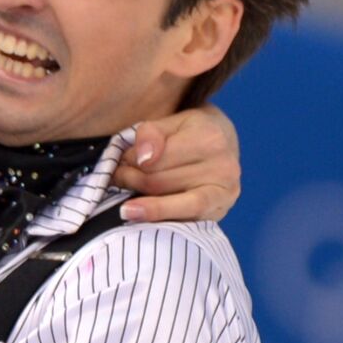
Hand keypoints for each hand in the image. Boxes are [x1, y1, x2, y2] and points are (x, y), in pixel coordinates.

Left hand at [114, 105, 239, 221]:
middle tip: (118, 177)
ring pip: (168, 204)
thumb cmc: (189, 132)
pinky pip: (182, 220)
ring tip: (124, 197)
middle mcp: (223, 167)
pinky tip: (140, 218)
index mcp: (210, 139)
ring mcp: (224, 193)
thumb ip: (150, 133)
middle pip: (158, 183)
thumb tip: (144, 159)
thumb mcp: (169, 122)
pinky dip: (158, 219)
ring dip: (140, 202)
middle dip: (130, 180)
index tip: (120, 160)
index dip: (129, 161)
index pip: (154, 160)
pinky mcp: (218, 212)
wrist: (224, 144)